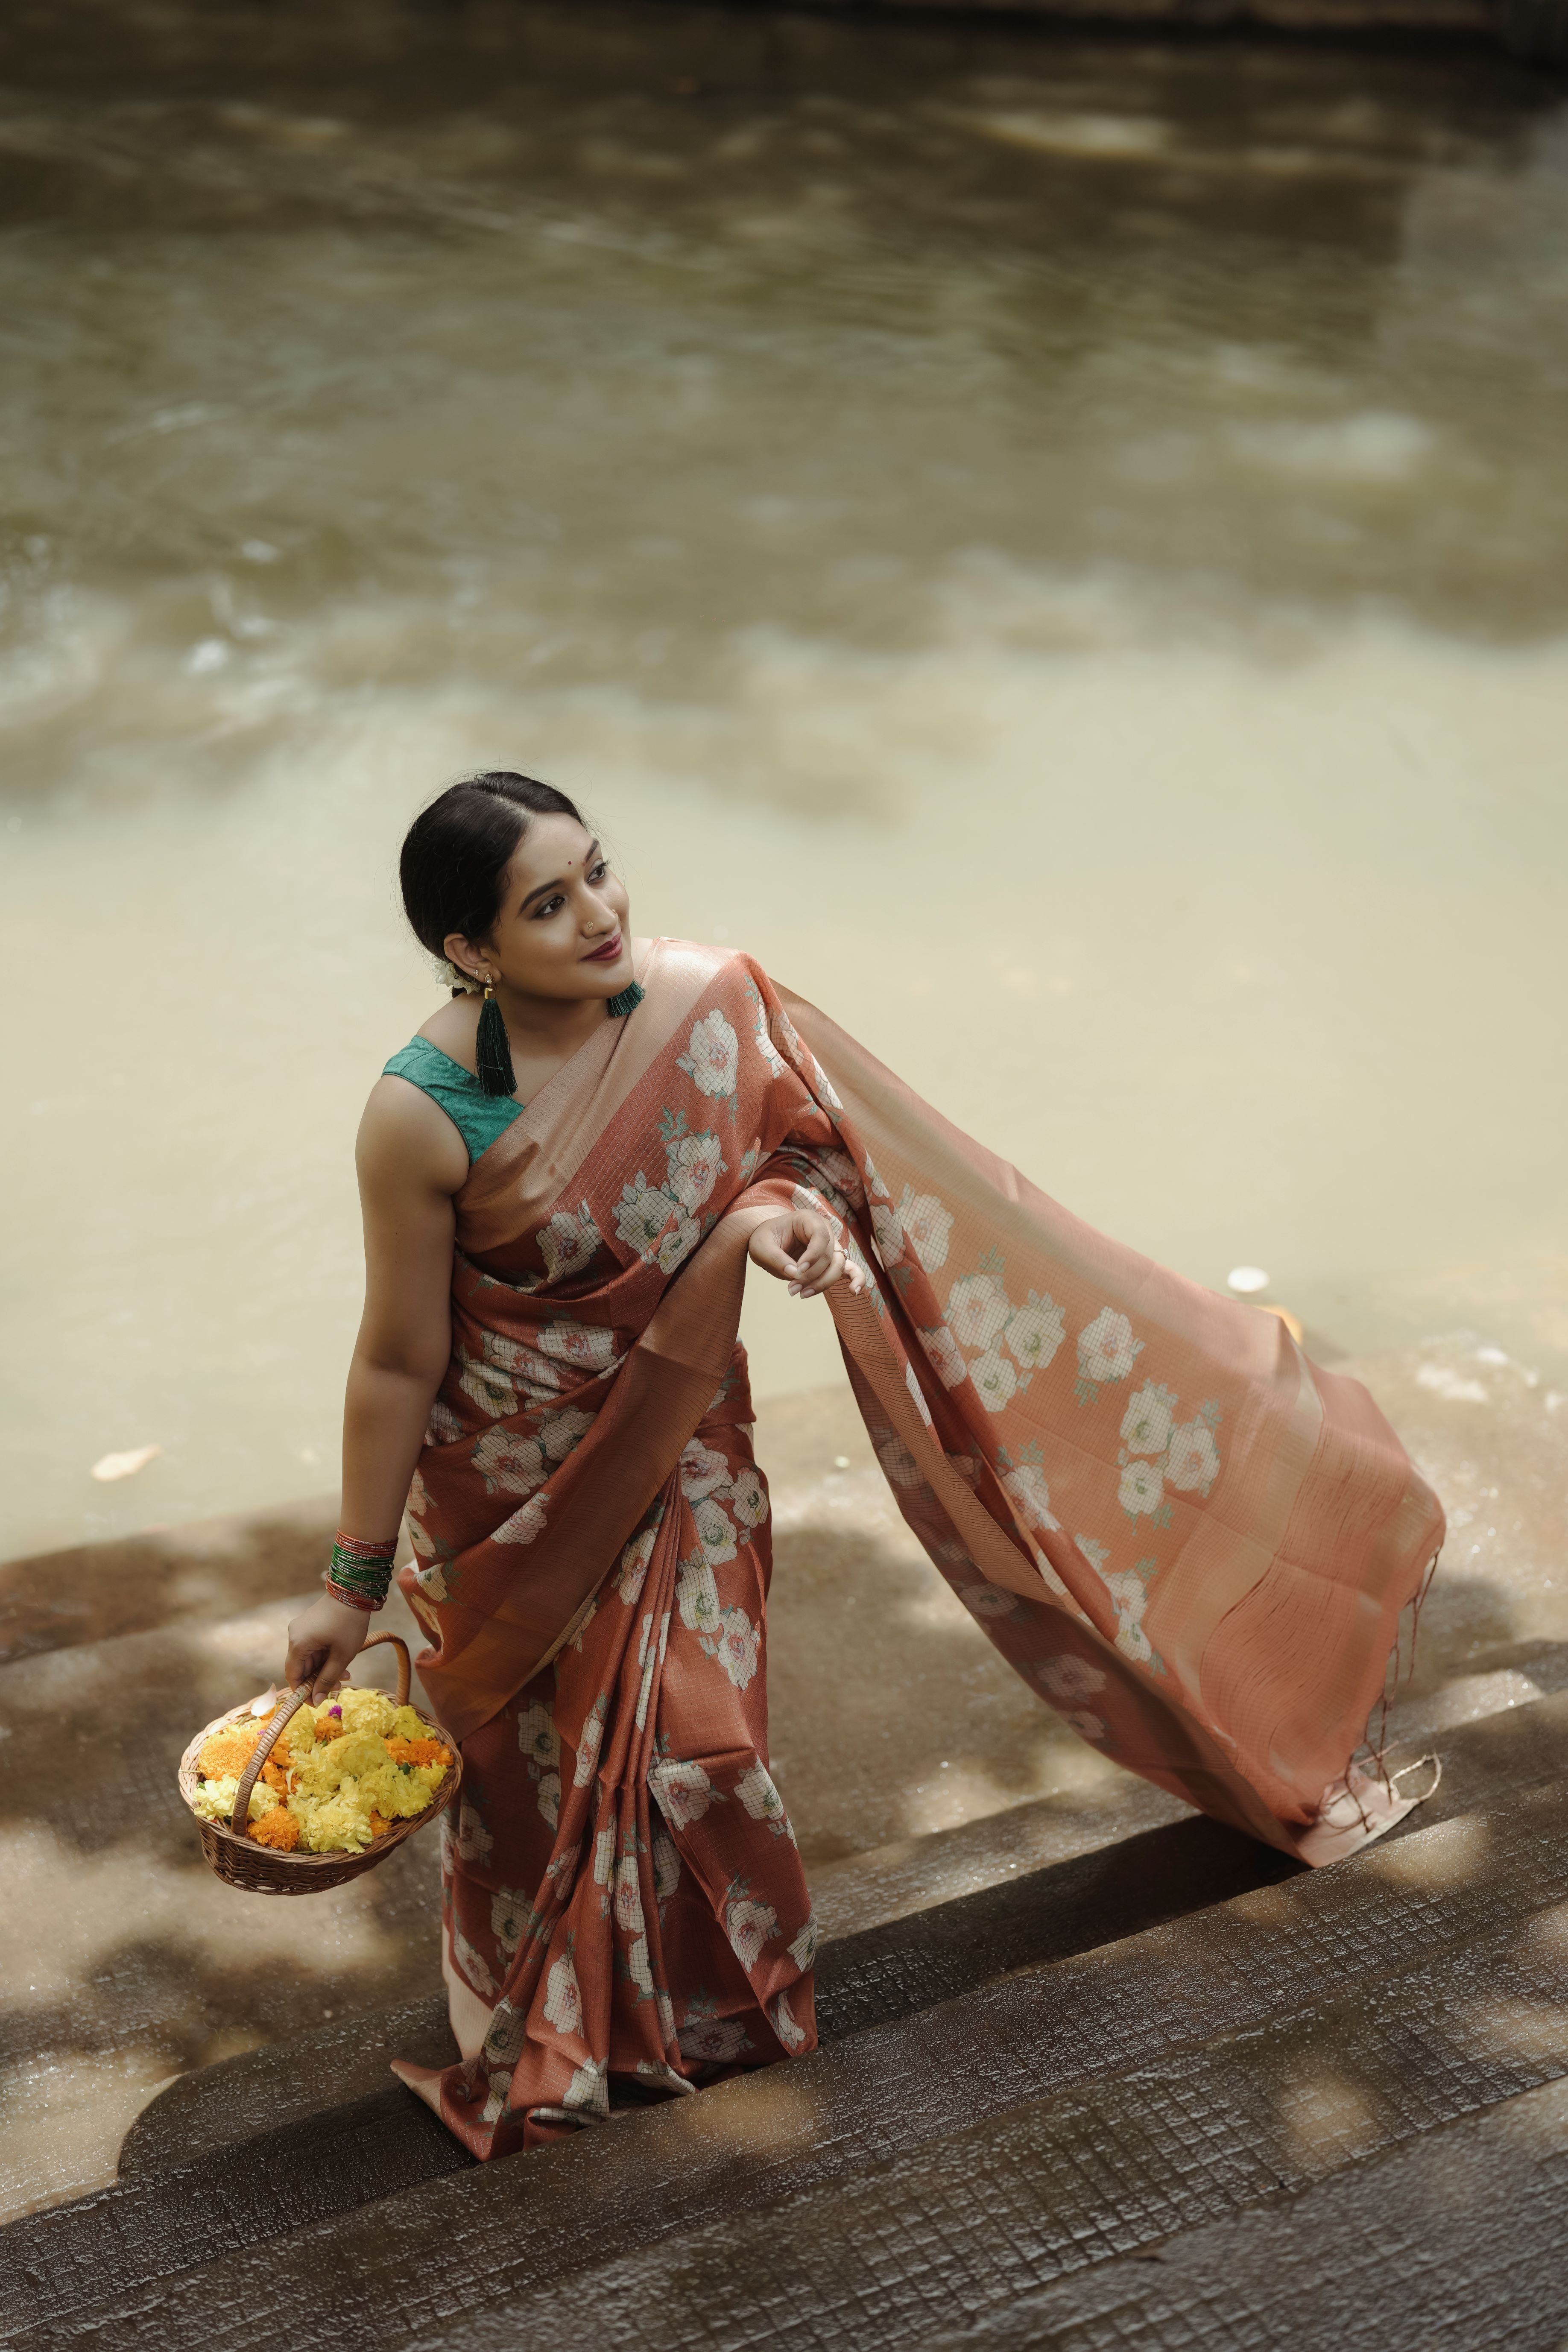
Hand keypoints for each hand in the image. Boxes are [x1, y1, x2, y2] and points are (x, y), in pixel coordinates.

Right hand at [285, 1593, 373, 1701]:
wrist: (355, 1591)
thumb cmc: (349, 1624)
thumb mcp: (342, 1656)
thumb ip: (327, 1679)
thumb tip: (315, 1701)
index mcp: (298, 1644)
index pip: (293, 1676)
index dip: (303, 1691)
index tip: (317, 1701)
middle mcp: (294, 1636)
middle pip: (302, 1667)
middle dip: (319, 1679)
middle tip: (340, 1685)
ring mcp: (301, 1628)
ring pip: (309, 1657)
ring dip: (325, 1668)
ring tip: (346, 1674)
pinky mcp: (309, 1624)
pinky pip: (313, 1646)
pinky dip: (325, 1655)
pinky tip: (341, 1660)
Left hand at [748, 1210, 866, 1300]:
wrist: (768, 1243)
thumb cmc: (764, 1239)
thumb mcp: (761, 1247)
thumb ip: (776, 1259)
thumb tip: (794, 1274)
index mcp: (808, 1219)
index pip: (820, 1236)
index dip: (812, 1256)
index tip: (797, 1272)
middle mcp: (824, 1230)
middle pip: (829, 1254)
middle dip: (812, 1275)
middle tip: (791, 1290)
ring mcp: (831, 1246)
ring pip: (838, 1266)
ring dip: (823, 1283)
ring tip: (802, 1294)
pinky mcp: (832, 1261)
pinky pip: (851, 1269)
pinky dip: (856, 1279)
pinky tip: (853, 1292)